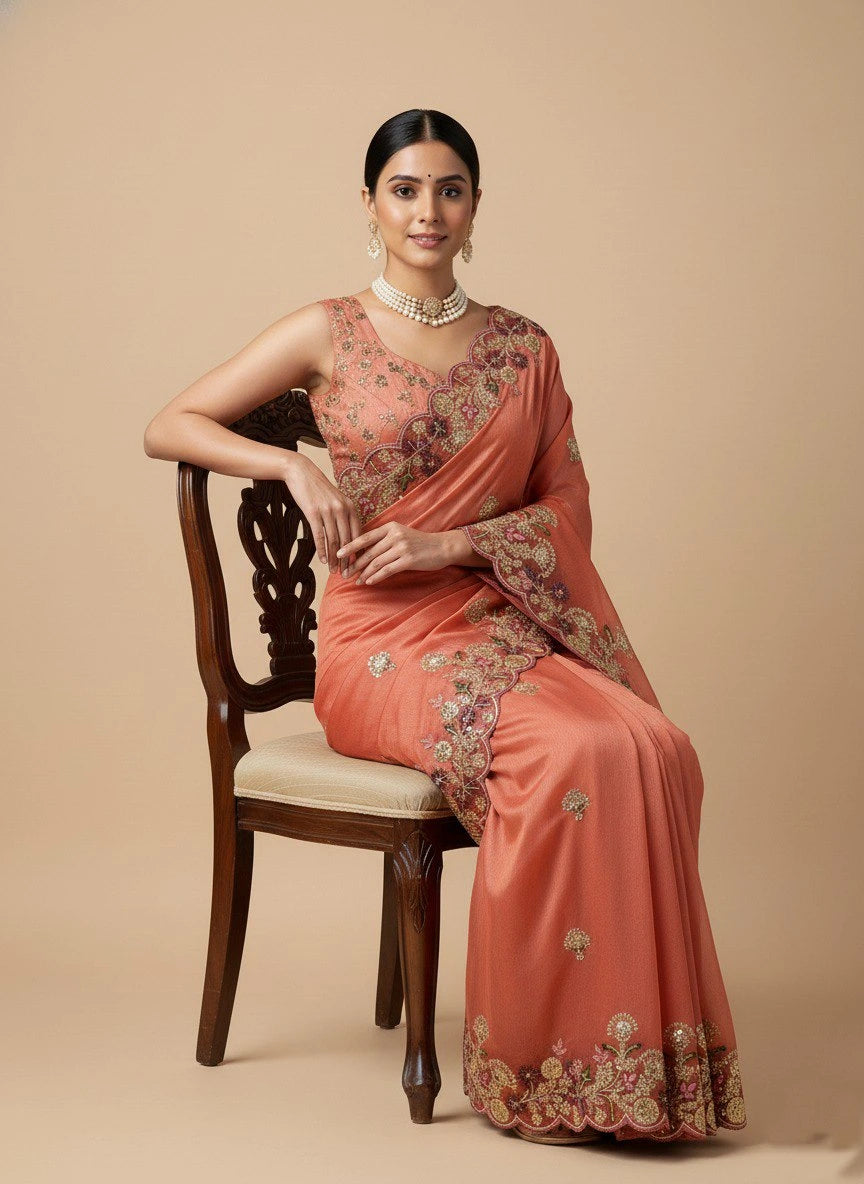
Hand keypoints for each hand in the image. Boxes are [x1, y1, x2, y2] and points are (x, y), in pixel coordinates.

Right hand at [282, 453, 361, 575]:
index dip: (359, 552)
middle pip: (347, 540)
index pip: (358, 534)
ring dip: (334, 559)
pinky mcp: (313, 513)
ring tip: (334, 571)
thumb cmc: (318, 489)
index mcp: (350, 507)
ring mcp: (328, 511)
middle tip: (347, 574)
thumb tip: (348, 536)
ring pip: (334, 540)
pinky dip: (322, 550)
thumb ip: (344, 515)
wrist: (301, 472)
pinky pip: (320, 536)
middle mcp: (342, 509)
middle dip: (348, 560)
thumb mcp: (336, 499)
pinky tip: (323, 560)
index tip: (359, 565)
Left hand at [336, 521, 456, 584]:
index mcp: (390, 527)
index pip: (365, 537)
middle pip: (368, 552)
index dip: (350, 546)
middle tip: (344, 573)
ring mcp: (402, 547)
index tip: (338, 554)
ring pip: (376, 562)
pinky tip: (369, 582)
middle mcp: (395, 535)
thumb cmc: (419, 543)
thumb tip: (363, 552)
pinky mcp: (408, 560)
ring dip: (364, 573)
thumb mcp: (400, 534)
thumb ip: (384, 540)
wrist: (442, 547)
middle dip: (355, 564)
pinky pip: (387, 570)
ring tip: (355, 581)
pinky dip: (376, 577)